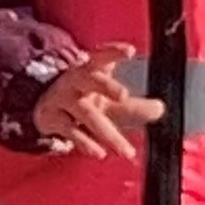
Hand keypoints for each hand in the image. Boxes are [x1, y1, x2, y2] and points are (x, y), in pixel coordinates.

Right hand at [32, 43, 163, 163]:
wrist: (44, 107)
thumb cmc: (83, 98)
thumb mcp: (107, 98)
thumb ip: (134, 105)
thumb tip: (159, 109)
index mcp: (91, 69)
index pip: (102, 57)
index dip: (113, 53)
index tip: (129, 51)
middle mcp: (76, 80)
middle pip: (91, 80)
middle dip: (106, 86)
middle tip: (123, 95)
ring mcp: (63, 99)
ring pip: (87, 113)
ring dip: (108, 133)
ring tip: (127, 151)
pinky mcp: (53, 118)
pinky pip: (71, 130)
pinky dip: (85, 143)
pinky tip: (99, 153)